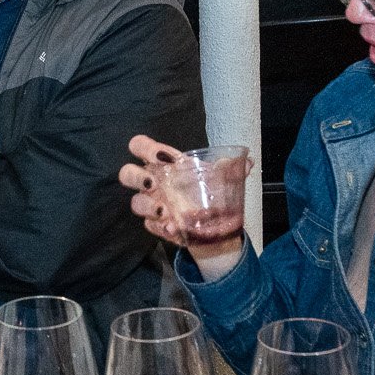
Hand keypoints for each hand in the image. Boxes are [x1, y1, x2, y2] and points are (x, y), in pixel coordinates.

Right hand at [122, 135, 246, 263]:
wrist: (212, 222)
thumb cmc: (207, 189)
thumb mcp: (219, 176)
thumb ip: (229, 168)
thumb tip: (247, 162)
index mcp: (161, 162)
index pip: (140, 146)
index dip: (145, 148)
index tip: (164, 157)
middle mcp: (152, 182)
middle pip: (127, 174)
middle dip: (136, 177)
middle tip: (154, 183)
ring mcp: (151, 204)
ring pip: (135, 203)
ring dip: (147, 206)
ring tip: (166, 211)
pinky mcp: (156, 225)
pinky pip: (149, 226)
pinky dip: (160, 227)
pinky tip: (174, 228)